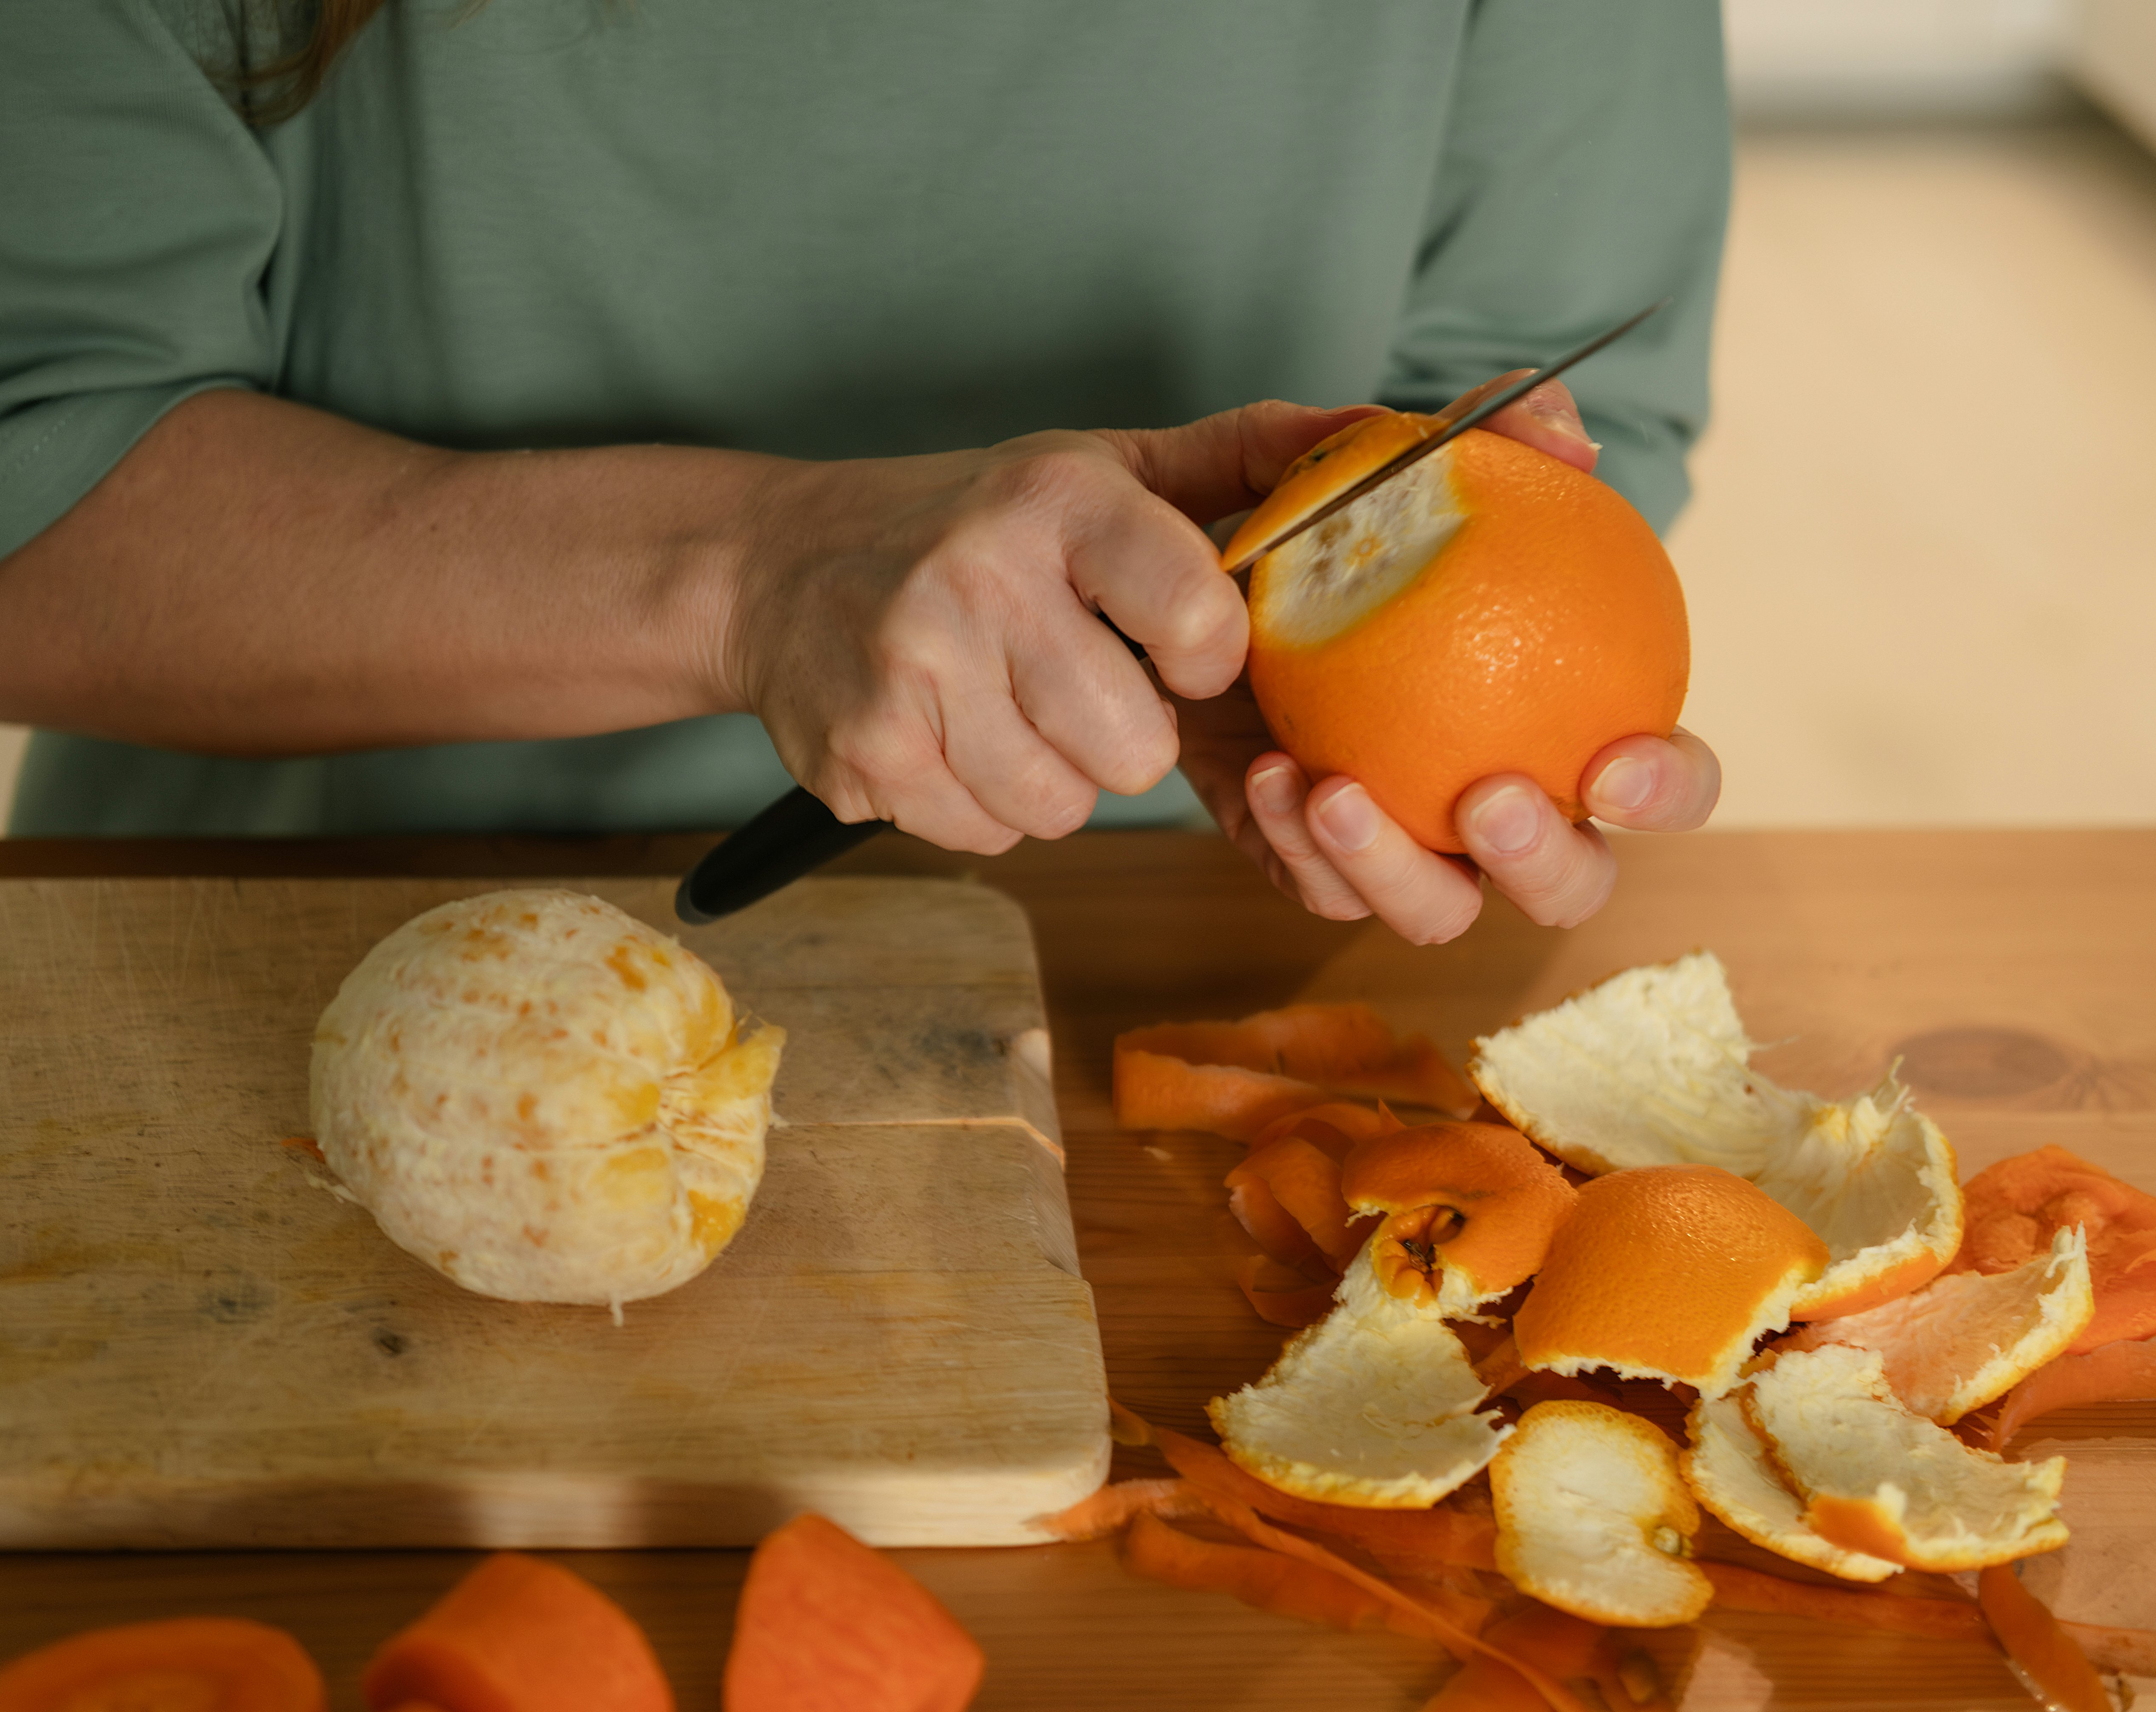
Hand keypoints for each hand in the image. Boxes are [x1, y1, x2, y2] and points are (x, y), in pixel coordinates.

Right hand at [728, 402, 1383, 853]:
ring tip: (1007, 708)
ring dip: (1051, 778)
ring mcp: (909, 675)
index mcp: (1055, 502)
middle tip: (1075, 686)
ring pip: (1059, 808)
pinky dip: (981, 804)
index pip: (1198, 618)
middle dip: (1123, 738)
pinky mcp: (864, 757)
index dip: (1207, 659)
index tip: (1179, 649)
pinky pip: (985, 835)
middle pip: (1132, 750)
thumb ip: (1238, 458)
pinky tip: (951, 736)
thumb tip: (1378, 432)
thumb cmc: (968, 523)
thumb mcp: (1098, 467)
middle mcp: (978, 581)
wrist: (777, 566)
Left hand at [1176, 375, 1722, 941]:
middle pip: (1569, 885)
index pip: (1654, 777)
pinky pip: (1319, 890)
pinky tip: (1265, 774)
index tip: (1619, 759)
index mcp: (1558, 720)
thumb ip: (1483, 437)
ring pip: (1439, 912)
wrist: (1182, 575)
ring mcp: (1407, 846)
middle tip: (1487, 797)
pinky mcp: (1309, 864)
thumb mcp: (1374, 464)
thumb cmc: (1318, 527)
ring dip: (1393, 867)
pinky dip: (1293, 844)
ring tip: (1333, 789)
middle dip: (1545, 863)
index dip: (1669, 787)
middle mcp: (1495, 803)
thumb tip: (1568, 439)